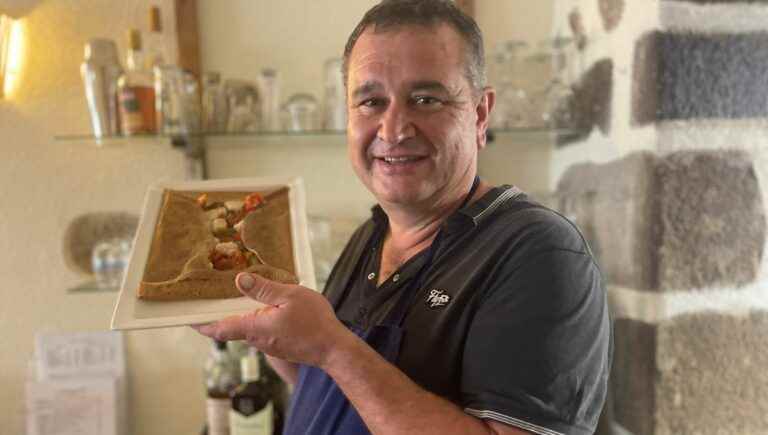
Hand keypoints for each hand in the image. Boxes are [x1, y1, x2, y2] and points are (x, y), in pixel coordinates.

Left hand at [193, 272, 352, 366]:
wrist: (333, 349)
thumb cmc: (315, 322)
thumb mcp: (290, 296)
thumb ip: (264, 289)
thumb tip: (239, 280)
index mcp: (255, 327)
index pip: (219, 328)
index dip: (200, 323)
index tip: (186, 317)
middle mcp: (257, 339)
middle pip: (230, 326)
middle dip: (219, 313)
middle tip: (209, 296)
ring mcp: (268, 343)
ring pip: (246, 327)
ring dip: (240, 314)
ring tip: (237, 295)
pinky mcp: (278, 344)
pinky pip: (260, 329)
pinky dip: (255, 318)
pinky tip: (263, 305)